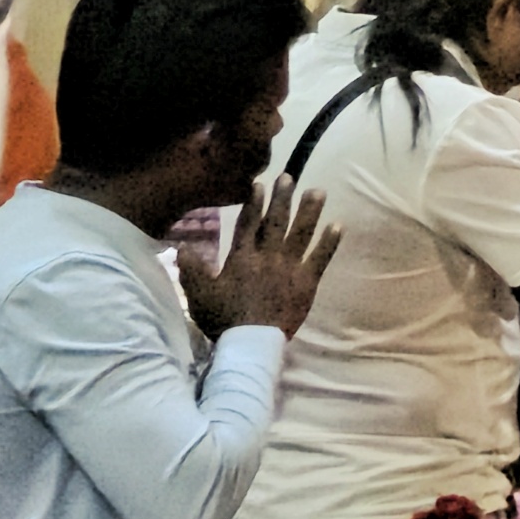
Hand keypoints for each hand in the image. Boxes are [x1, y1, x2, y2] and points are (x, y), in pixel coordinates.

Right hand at [199, 174, 340, 340]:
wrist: (251, 341)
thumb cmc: (223, 319)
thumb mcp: (199, 294)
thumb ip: (190, 269)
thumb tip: (181, 246)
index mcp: (241, 257)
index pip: (248, 223)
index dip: (254, 202)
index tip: (259, 183)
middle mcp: (267, 256)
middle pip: (276, 221)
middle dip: (282, 197)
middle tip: (289, 176)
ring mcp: (289, 267)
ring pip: (301, 233)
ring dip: (310, 211)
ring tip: (318, 191)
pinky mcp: (307, 282)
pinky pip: (321, 258)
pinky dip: (329, 242)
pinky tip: (338, 226)